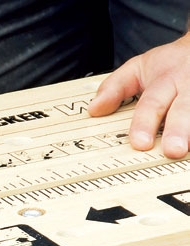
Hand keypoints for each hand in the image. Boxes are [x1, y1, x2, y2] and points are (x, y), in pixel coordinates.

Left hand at [88, 33, 189, 158]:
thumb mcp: (138, 68)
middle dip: (178, 130)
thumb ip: (114, 88)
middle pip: (184, 109)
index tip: (140, 143)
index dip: (145, 123)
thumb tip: (93, 110)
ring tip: (188, 151)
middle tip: (173, 150)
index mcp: (166, 80)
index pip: (152, 103)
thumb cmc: (168, 65)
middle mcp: (188, 87)